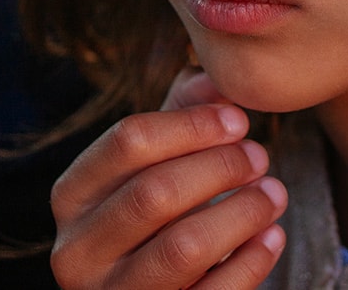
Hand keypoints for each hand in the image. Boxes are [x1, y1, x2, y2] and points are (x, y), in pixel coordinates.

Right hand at [49, 73, 286, 289]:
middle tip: (261, 158)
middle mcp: (76, 252)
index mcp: (72, 195)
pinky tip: (272, 236)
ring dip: (242, 213)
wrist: (156, 289)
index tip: (239, 121)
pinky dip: (251, 261)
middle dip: (221, 168)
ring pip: (183, 248)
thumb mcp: (162, 158)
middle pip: (155, 192)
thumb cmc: (161, 211)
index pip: (128, 140)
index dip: (193, 125)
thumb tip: (217, 80)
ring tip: (275, 194)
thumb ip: (184, 110)